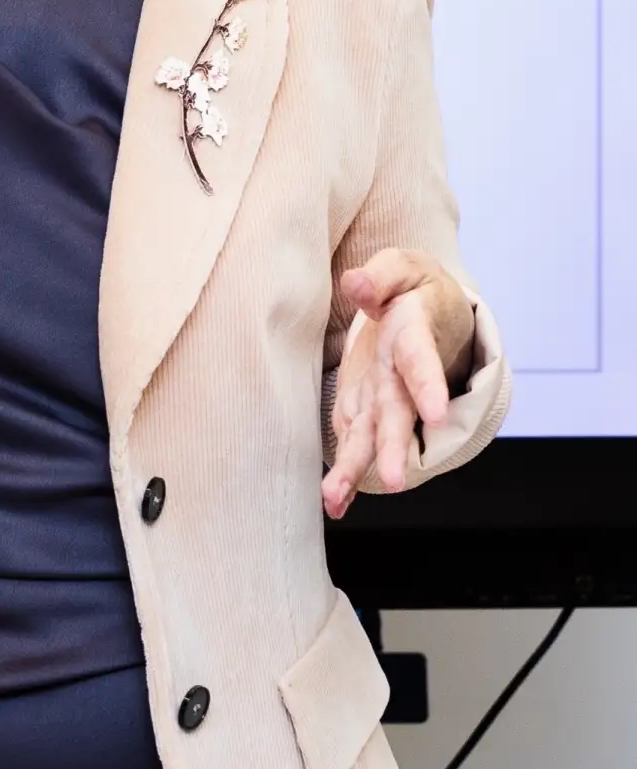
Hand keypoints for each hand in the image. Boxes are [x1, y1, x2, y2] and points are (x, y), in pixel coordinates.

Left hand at [322, 248, 475, 519]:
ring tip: (336, 500)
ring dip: (356, 468)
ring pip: (374, 436)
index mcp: (415, 336)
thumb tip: (356, 286)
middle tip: (394, 479)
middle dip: (395, 446)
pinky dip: (346, 473)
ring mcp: (384, 397)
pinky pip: (357, 442)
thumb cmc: (415, 288)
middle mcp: (401, 377)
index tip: (435, 414)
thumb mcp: (403, 266)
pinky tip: (331, 502)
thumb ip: (380, 275)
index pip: (422, 361)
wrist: (428, 311)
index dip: (430, 386)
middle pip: (399, 413)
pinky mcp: (365, 407)